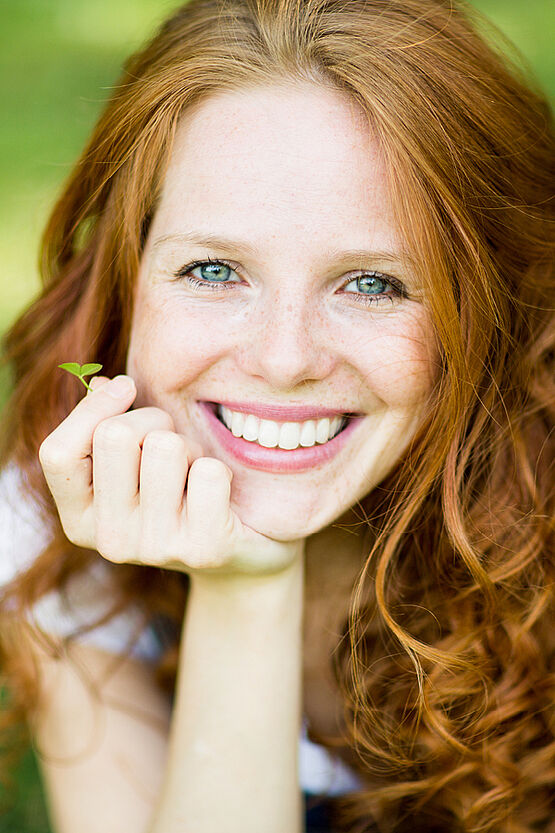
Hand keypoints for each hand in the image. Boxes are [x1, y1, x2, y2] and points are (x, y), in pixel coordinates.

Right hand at [38, 375, 302, 578]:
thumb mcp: (134, 461)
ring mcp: (155, 549)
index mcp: (80, 519)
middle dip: (152, 420)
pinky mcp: (203, 550)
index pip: (57, 454)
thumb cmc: (179, 490)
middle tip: (173, 443)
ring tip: (195, 472)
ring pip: (165, 447)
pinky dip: (219, 469)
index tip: (126, 387)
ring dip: (189, 446)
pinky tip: (219, 494)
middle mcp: (111, 542)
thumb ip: (108, 424)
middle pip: (115, 436)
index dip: (92, 408)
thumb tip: (102, 384)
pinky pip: (208, 472)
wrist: (239, 551)